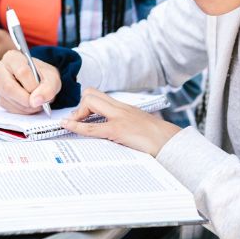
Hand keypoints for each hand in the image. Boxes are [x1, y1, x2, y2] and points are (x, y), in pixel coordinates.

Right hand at [0, 49, 60, 113]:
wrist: (39, 81)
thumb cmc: (42, 75)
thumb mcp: (52, 77)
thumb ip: (48, 88)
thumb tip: (36, 101)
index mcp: (12, 57)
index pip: (21, 71)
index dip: (33, 85)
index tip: (41, 90)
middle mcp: (0, 69)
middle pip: (9, 87)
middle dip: (27, 99)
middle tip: (38, 103)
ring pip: (9, 99)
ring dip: (27, 106)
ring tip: (37, 103)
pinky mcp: (0, 98)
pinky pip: (9, 108)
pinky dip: (23, 110)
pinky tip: (30, 105)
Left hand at [61, 88, 180, 155]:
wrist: (172, 144)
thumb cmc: (159, 139)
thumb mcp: (140, 128)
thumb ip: (127, 126)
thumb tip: (115, 135)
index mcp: (125, 108)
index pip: (99, 95)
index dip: (86, 104)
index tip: (81, 117)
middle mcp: (120, 109)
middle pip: (91, 94)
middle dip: (80, 107)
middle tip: (78, 122)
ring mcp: (119, 118)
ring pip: (89, 102)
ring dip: (77, 114)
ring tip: (72, 125)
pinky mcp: (118, 131)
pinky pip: (91, 127)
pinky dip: (76, 126)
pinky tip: (67, 126)